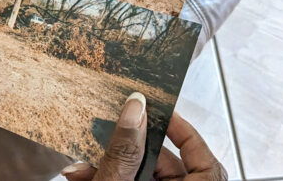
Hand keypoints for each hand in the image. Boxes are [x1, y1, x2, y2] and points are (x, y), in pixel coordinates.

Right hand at [61, 93, 226, 180]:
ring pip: (139, 175)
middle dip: (126, 148)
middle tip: (104, 132)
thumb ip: (125, 153)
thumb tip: (135, 109)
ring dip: (108, 165)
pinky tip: (83, 175)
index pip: (201, 154)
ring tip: (81, 165)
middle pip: (162, 163)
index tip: (158, 110)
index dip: (181, 128)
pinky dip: (109, 177)